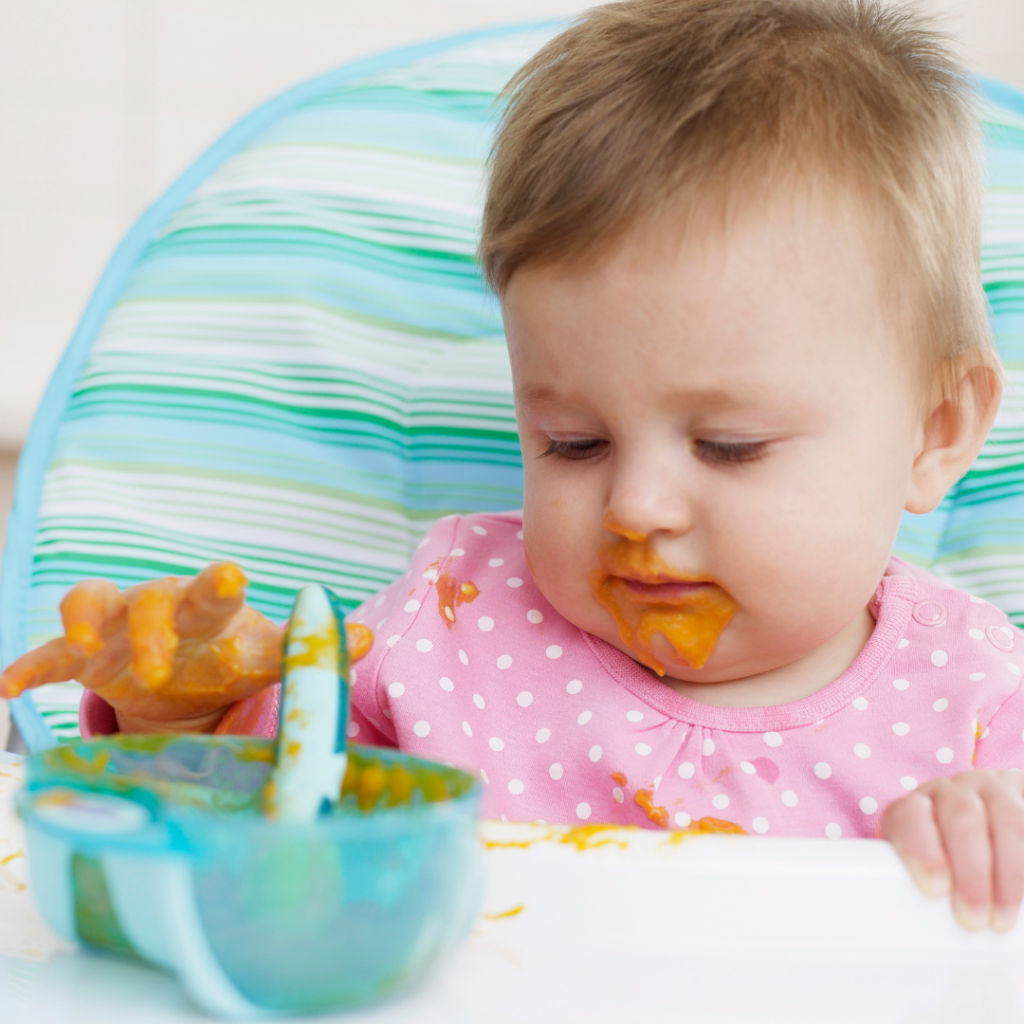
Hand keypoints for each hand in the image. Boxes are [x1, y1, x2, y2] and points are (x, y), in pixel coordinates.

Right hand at [0, 564, 372, 734]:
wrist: (179, 670)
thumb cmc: (227, 656)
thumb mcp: (264, 656)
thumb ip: (304, 648)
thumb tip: (368, 637)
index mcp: (212, 613)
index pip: (218, 591)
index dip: (221, 583)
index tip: (233, 575)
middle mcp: (162, 609)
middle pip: (153, 599)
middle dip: (152, 626)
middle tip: (155, 668)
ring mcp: (116, 629)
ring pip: (90, 604)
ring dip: (80, 623)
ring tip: (77, 650)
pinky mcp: (81, 657)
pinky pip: (46, 655)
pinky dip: (29, 667)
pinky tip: (7, 690)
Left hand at [882, 770, 1023, 931]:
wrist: (985, 815)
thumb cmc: (944, 853)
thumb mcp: (924, 864)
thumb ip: (920, 880)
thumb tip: (918, 927)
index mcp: (918, 805)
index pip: (910, 816)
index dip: (922, 851)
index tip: (935, 889)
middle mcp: (952, 792)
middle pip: (962, 819)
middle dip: (971, 873)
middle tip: (973, 917)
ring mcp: (992, 790)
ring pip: (1005, 821)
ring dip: (1008, 873)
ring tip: (1002, 917)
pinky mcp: (1021, 795)